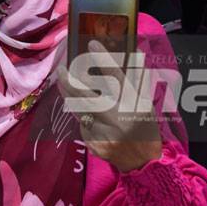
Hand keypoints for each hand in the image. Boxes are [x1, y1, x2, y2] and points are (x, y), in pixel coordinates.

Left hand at [57, 41, 161, 171]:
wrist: (143, 162)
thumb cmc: (144, 126)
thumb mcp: (145, 102)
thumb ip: (137, 79)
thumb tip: (135, 51)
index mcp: (134, 104)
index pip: (116, 76)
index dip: (103, 58)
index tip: (91, 43)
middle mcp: (118, 117)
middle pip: (86, 94)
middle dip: (69, 79)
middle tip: (61, 68)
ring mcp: (104, 132)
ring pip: (79, 109)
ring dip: (69, 95)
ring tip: (64, 82)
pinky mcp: (94, 144)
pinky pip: (82, 125)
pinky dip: (82, 116)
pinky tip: (86, 113)